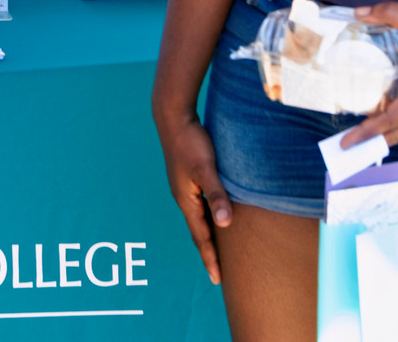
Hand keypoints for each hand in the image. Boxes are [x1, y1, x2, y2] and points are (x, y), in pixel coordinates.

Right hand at [155, 113, 230, 284]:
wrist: (173, 117)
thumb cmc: (191, 142)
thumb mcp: (206, 169)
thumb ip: (216, 195)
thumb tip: (225, 223)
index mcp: (186, 200)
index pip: (201, 237)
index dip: (210, 258)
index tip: (218, 279)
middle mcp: (183, 198)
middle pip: (198, 232)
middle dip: (208, 253)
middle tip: (218, 274)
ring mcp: (184, 188)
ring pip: (199, 218)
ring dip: (207, 236)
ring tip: (217, 251)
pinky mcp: (187, 178)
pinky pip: (199, 205)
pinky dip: (208, 218)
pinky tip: (215, 216)